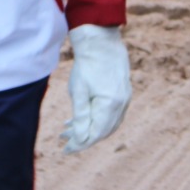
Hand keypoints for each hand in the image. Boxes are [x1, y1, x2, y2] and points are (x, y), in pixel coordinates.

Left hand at [61, 24, 131, 153]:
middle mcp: (122, 104)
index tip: (65, 149)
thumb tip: (79, 139)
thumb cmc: (87, 64)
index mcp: (110, 105)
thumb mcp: (78, 92)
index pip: (95, 134)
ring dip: (89, 127)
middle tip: (64, 139)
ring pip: (108, 122)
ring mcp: (125, 97)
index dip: (80, 144)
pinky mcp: (124, 91)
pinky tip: (82, 116)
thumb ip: (80, 117)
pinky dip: (97, 118)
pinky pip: (112, 112)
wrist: (100, 40)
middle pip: (103, 131)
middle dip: (83, 137)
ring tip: (68, 128)